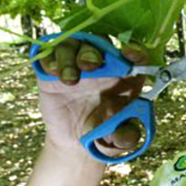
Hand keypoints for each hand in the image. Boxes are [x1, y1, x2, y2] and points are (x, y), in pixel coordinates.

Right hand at [37, 38, 149, 158]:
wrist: (77, 142)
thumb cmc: (105, 133)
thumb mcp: (119, 138)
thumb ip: (126, 136)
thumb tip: (128, 135)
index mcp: (126, 77)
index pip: (136, 56)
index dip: (135, 51)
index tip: (130, 54)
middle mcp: (103, 66)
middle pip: (100, 43)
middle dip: (94, 51)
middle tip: (90, 66)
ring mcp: (77, 66)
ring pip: (73, 44)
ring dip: (70, 56)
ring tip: (70, 80)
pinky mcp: (53, 73)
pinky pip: (49, 54)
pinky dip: (50, 59)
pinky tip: (54, 74)